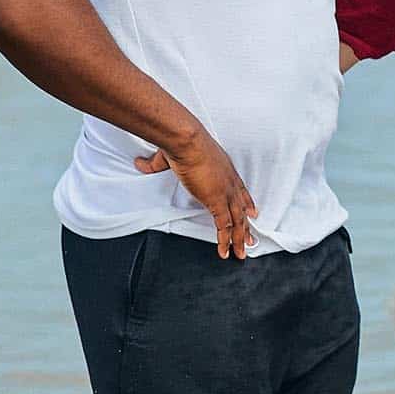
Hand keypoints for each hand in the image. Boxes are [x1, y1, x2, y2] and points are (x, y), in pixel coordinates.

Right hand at [134, 132, 258, 258]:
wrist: (187, 141)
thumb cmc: (182, 143)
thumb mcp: (169, 155)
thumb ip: (155, 163)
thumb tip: (141, 164)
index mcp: (224, 169)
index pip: (239, 190)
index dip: (246, 203)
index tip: (253, 212)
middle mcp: (229, 182)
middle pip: (241, 208)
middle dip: (246, 226)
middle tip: (251, 240)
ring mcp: (225, 192)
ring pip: (236, 221)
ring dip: (239, 239)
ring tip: (241, 253)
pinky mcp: (216, 201)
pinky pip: (224, 226)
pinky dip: (225, 240)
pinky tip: (225, 252)